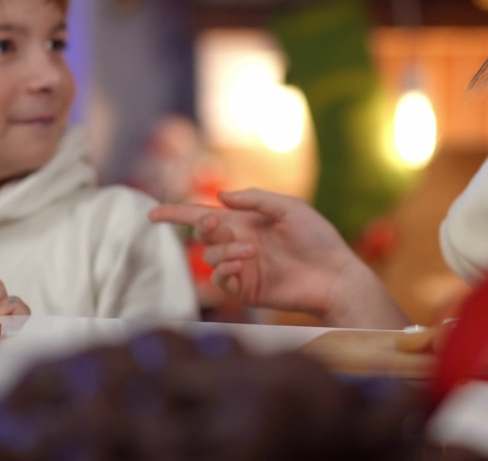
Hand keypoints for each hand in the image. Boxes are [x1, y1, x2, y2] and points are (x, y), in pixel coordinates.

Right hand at [150, 189, 406, 327]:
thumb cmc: (318, 238)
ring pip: (210, 258)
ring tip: (250, 251)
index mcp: (246, 221)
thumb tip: (221, 197)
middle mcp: (239, 243)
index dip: (177, 214)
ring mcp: (242, 268)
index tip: (152, 214)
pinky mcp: (247, 289)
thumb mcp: (290, 208)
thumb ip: (255, 199)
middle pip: (202, 234)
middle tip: (215, 224)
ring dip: (223, 252)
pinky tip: (243, 265)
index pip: (204, 215)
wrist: (334, 275)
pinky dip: (226, 270)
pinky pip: (221, 280)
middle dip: (202, 227)